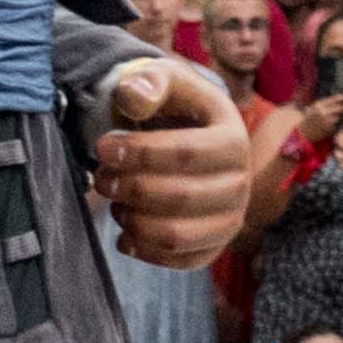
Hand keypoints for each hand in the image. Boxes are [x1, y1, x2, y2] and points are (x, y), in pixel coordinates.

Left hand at [96, 58, 259, 263]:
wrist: (188, 134)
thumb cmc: (172, 107)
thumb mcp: (163, 81)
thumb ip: (148, 81)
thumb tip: (135, 98)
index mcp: (233, 138)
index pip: (188, 153)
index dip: (140, 153)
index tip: (102, 147)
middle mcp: (241, 183)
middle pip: (181, 196)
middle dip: (130, 188)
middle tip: (101, 177)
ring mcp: (231, 218)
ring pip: (178, 235)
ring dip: (134, 221)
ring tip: (115, 202)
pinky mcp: (214, 246)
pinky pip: (180, 261)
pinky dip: (145, 250)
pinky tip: (125, 231)